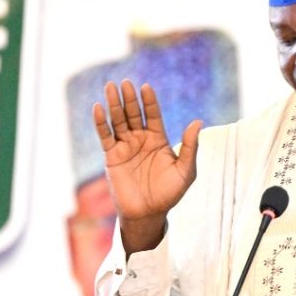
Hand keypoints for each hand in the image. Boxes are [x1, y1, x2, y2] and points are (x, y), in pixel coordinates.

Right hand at [93, 80, 201, 253]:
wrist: (149, 213)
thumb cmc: (170, 193)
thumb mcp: (186, 170)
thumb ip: (191, 147)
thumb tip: (198, 121)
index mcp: (158, 139)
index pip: (153, 115)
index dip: (149, 101)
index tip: (146, 87)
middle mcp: (141, 140)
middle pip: (133, 113)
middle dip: (129, 98)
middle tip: (125, 82)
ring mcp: (125, 147)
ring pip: (118, 121)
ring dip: (114, 105)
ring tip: (110, 87)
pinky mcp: (112, 157)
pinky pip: (105, 136)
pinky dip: (101, 123)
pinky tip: (98, 108)